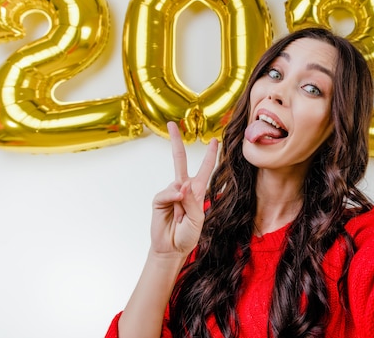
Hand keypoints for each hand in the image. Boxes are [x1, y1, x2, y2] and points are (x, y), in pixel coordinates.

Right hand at [149, 121, 217, 256]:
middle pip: (179, 160)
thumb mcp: (198, 218)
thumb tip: (182, 183)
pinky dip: (172, 199)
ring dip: (182, 201)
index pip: (205, 168)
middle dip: (176, 142)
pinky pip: (167, 193)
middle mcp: (184, 187)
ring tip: (182, 218)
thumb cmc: (188, 235)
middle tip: (171, 124)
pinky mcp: (159, 199)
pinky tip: (175, 211)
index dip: (210, 154)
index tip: (214, 140)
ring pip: (176, 182)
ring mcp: (171, 192)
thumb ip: (192, 200)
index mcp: (198, 190)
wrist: (172, 249)